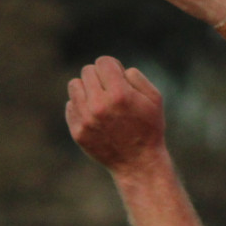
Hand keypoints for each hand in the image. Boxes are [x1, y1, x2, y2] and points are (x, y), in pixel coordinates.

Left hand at [66, 57, 167, 172]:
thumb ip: (136, 77)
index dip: (112, 66)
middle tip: (110, 89)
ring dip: (87, 88)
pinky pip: (70, 105)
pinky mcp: (77, 131)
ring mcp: (86, 120)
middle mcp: (99, 106)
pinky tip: (95, 115)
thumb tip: (117, 69)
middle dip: (100, 76)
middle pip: (87, 71)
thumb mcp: (154, 98)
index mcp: (120, 95)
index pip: (103, 62)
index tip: (117, 76)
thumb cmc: (149, 127)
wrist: (138, 162)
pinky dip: (81, 106)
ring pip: (74, 85)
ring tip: (99, 99)